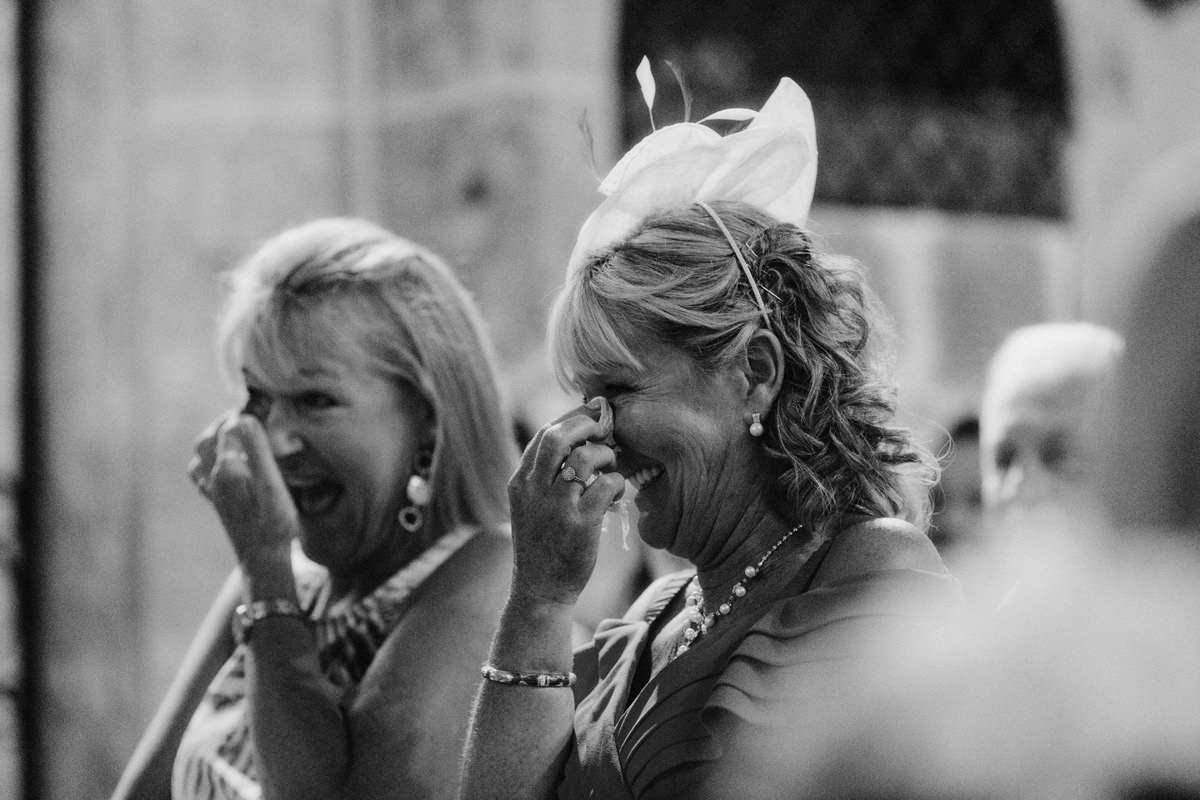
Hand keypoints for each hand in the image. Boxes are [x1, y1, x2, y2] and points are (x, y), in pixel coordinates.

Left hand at [187, 411, 296, 572]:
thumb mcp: (272, 481)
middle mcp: (214, 478)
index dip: (242, 414)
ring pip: (200, 458)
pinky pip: (202, 476)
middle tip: (245, 417)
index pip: (228, 429)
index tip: (259, 406)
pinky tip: (224, 464)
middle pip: (206, 441)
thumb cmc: (274, 521)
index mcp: (227, 468)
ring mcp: (213, 492)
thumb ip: (256, 448)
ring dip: (212, 441)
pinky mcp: (217, 505)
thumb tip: (242, 418)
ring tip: (233, 436)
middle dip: (222, 425)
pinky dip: (208, 462)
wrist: (263, 559)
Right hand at [507, 397, 624, 605]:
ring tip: (610, 468)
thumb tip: (575, 444)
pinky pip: (606, 485)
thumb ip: (543, 477)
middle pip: (558, 436)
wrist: (539, 590)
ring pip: (585, 457)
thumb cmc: (541, 545)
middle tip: (604, 432)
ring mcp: (556, 506)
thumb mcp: (529, 507)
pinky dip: (616, 484)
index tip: (590, 420)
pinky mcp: (580, 524)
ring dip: (606, 456)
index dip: (570, 421)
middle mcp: (534, 489)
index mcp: (520, 482)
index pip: (543, 434)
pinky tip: (614, 495)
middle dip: (586, 426)